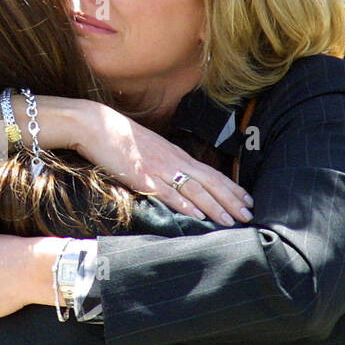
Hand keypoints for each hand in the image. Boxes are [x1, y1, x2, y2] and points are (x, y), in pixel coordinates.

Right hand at [34, 96, 251, 224]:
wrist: (95, 124)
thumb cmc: (118, 136)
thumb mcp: (148, 149)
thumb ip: (164, 163)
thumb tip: (176, 178)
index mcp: (175, 154)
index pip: (210, 172)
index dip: (230, 187)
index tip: (246, 199)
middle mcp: (173, 161)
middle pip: (209, 182)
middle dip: (231, 199)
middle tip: (249, 214)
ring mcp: (158, 169)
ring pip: (194, 189)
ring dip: (214, 206)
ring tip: (231, 220)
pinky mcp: (141, 177)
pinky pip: (167, 193)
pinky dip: (184, 204)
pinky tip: (197, 215)